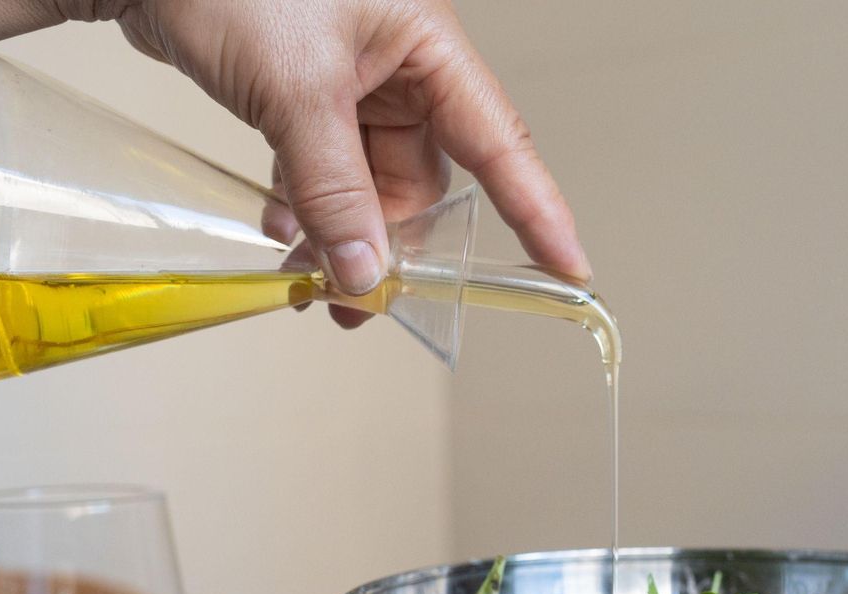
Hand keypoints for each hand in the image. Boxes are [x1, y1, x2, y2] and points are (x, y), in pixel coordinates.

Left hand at [85, 0, 588, 324]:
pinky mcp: (305, 95)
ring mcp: (351, 81)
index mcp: (425, 42)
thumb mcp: (294, 92)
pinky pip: (326, 171)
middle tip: (357, 298)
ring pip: (369, 184)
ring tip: (304, 275)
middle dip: (390, 241)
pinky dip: (307, 206)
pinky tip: (280, 228)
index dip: (537, 209)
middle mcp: (399, 62)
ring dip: (341, 233)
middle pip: (422, 179)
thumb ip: (334, 190)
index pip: (498, 140)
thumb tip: (365, 272)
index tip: (567, 269)